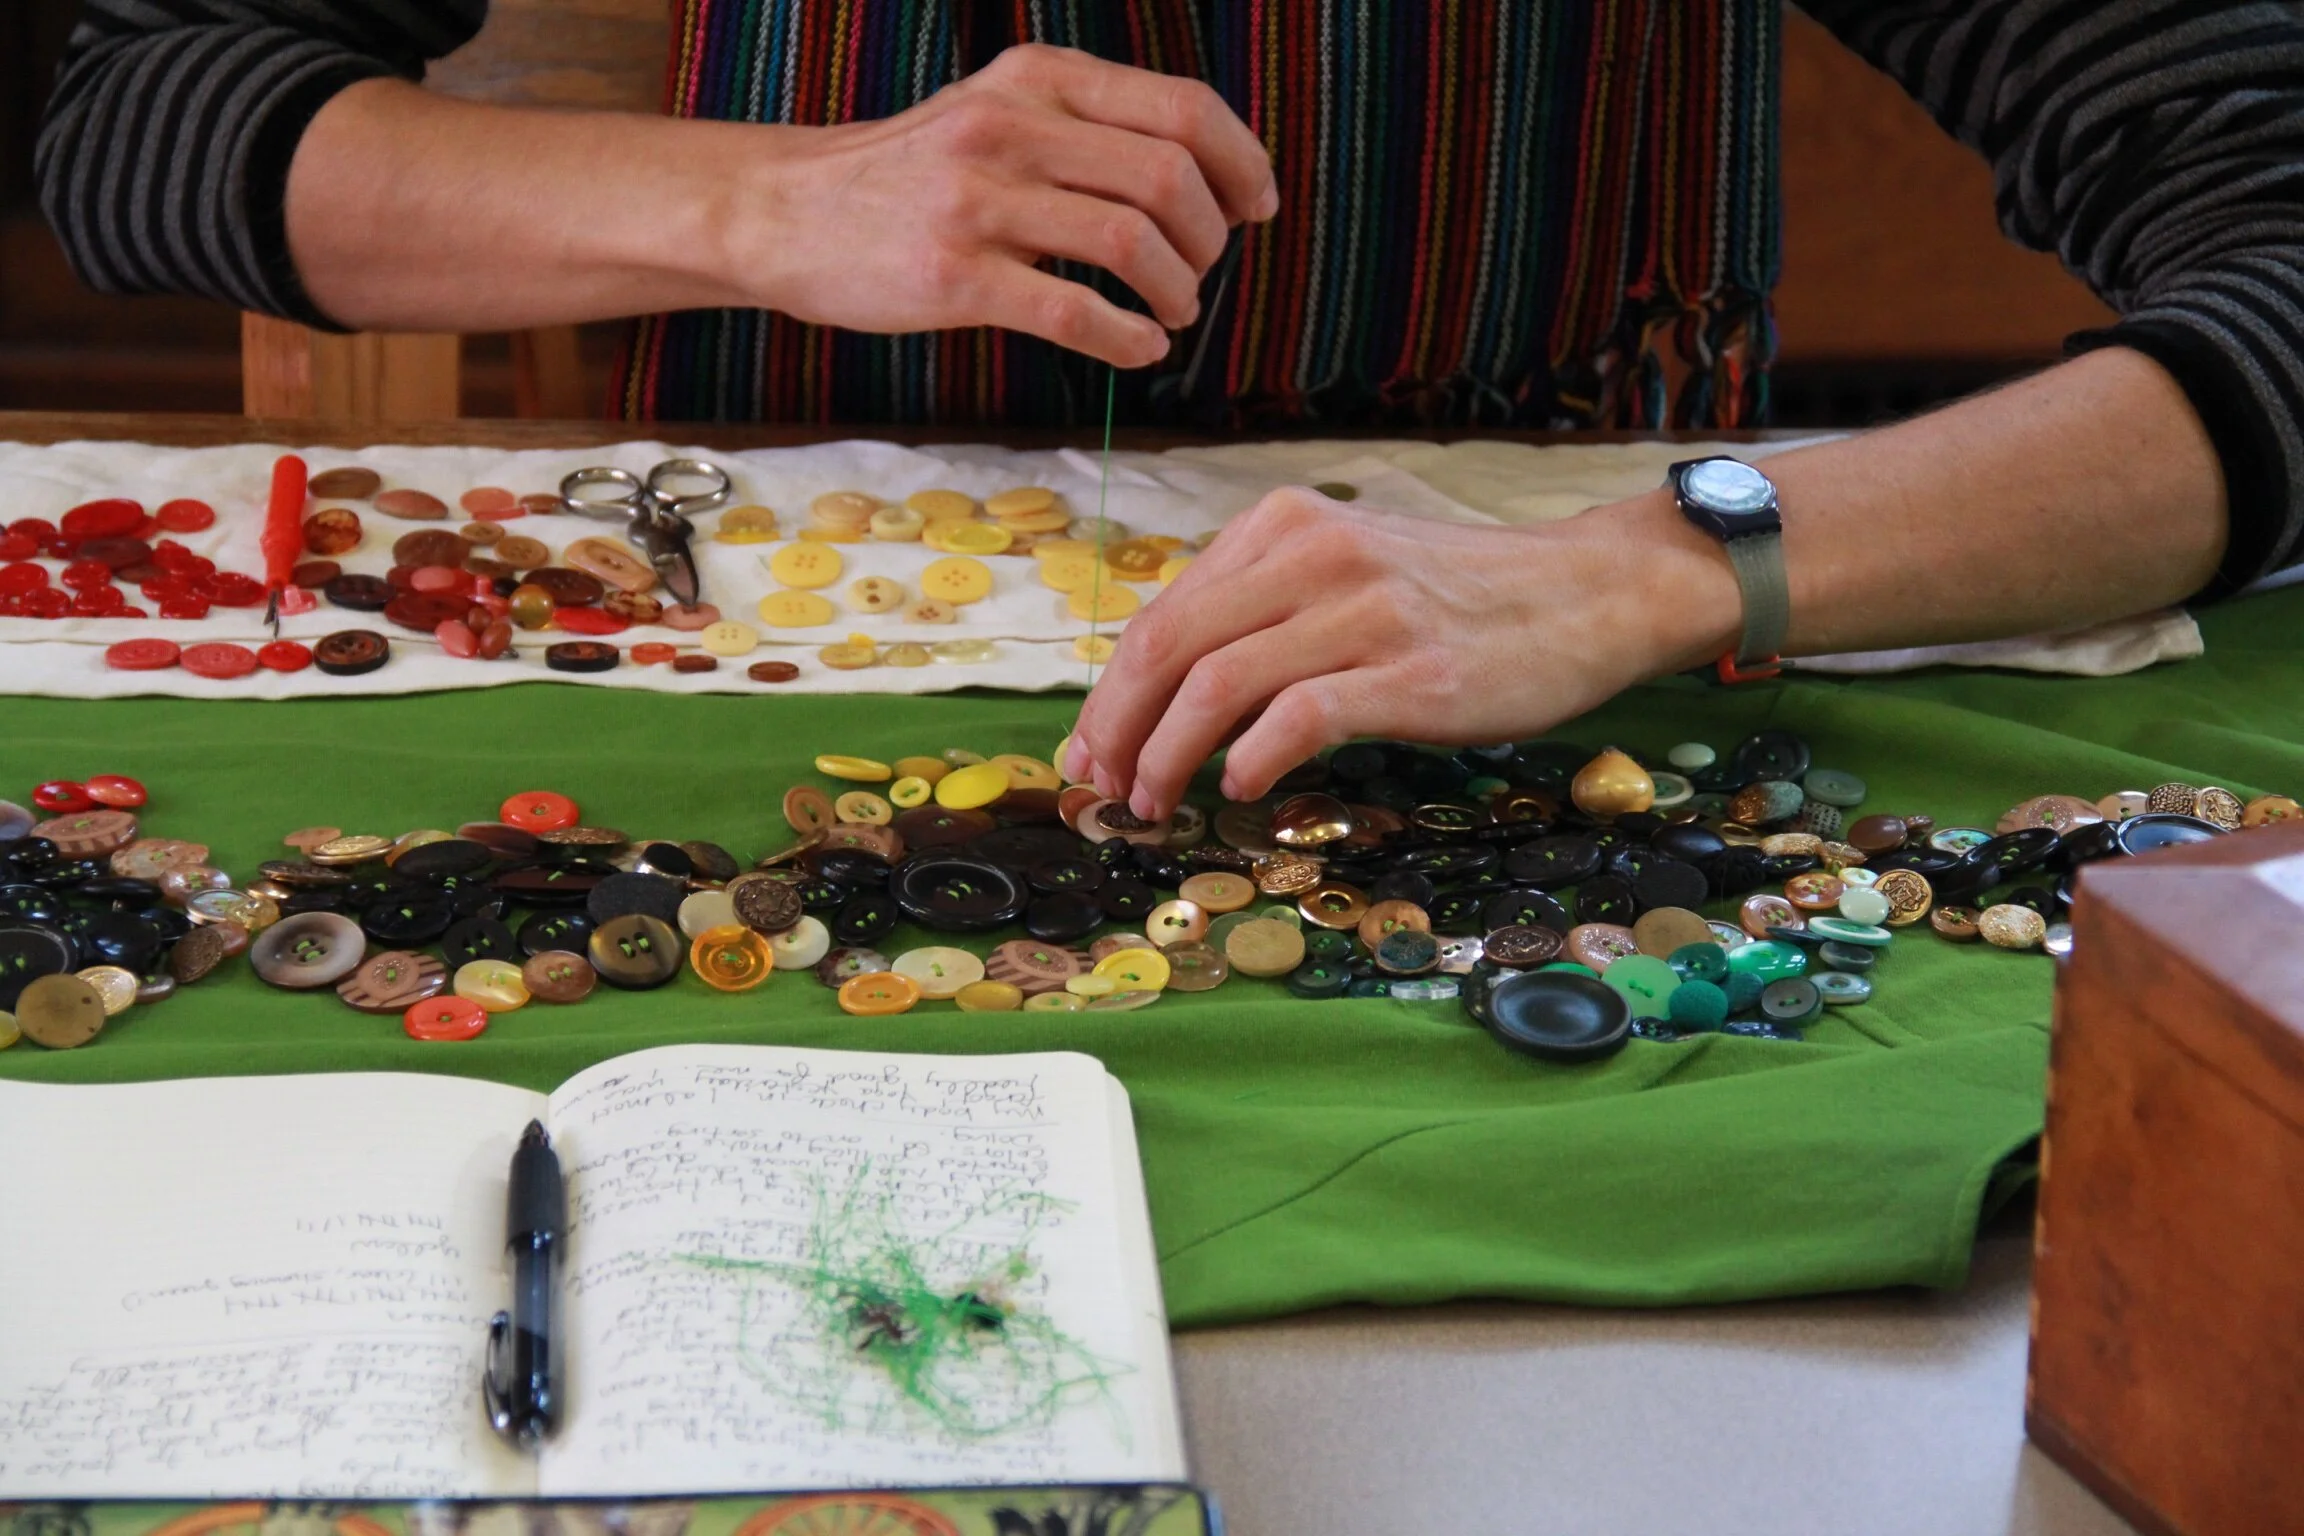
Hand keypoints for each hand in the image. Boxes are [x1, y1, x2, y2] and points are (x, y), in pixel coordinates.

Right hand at [742, 44, 1276, 367]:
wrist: (784, 212)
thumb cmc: (909, 176)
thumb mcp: (995, 112)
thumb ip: (1085, 128)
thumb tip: (1203, 177)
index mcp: (1038, 79)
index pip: (1182, 108)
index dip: (1241, 163)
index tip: (1255, 209)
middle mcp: (1012, 126)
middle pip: (1169, 178)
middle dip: (1208, 240)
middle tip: (1198, 276)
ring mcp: (980, 201)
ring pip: (1132, 242)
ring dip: (1176, 293)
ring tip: (1170, 316)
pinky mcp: (954, 276)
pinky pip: (1074, 312)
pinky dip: (1127, 340)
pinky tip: (1136, 349)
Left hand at [1065, 488, 1741, 816]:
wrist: (1590, 592)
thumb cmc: (1461, 597)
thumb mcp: (1348, 570)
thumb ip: (1264, 609)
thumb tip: (1167, 692)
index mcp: (1285, 526)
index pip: (1162, 614)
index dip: (1110, 693)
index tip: (1091, 752)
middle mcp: (1316, 554)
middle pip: (1170, 646)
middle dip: (1118, 728)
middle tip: (1102, 790)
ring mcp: (1365, 612)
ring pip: (1219, 684)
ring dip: (1168, 756)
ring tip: (1156, 804)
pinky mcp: (1412, 673)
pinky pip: (1301, 716)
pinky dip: (1253, 759)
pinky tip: (1242, 789)